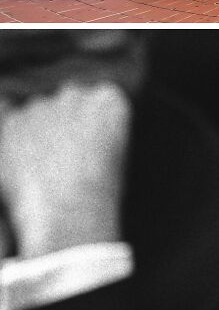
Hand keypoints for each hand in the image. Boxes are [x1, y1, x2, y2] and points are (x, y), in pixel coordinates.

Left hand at [0, 81, 130, 256]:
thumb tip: (83, 140)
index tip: (88, 147)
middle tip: (63, 160)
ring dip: (36, 132)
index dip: (92, 126)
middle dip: (64, 124)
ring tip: (41, 171)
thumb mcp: (117, 160)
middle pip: (67, 100)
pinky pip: (5, 115)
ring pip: (36, 112)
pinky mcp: (9, 120)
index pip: (100, 101)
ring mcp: (40, 105)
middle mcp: (75, 94)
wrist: (68, 215)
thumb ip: (101, 136)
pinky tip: (19, 161)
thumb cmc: (98, 198)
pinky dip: (10, 135)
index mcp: (109, 100)